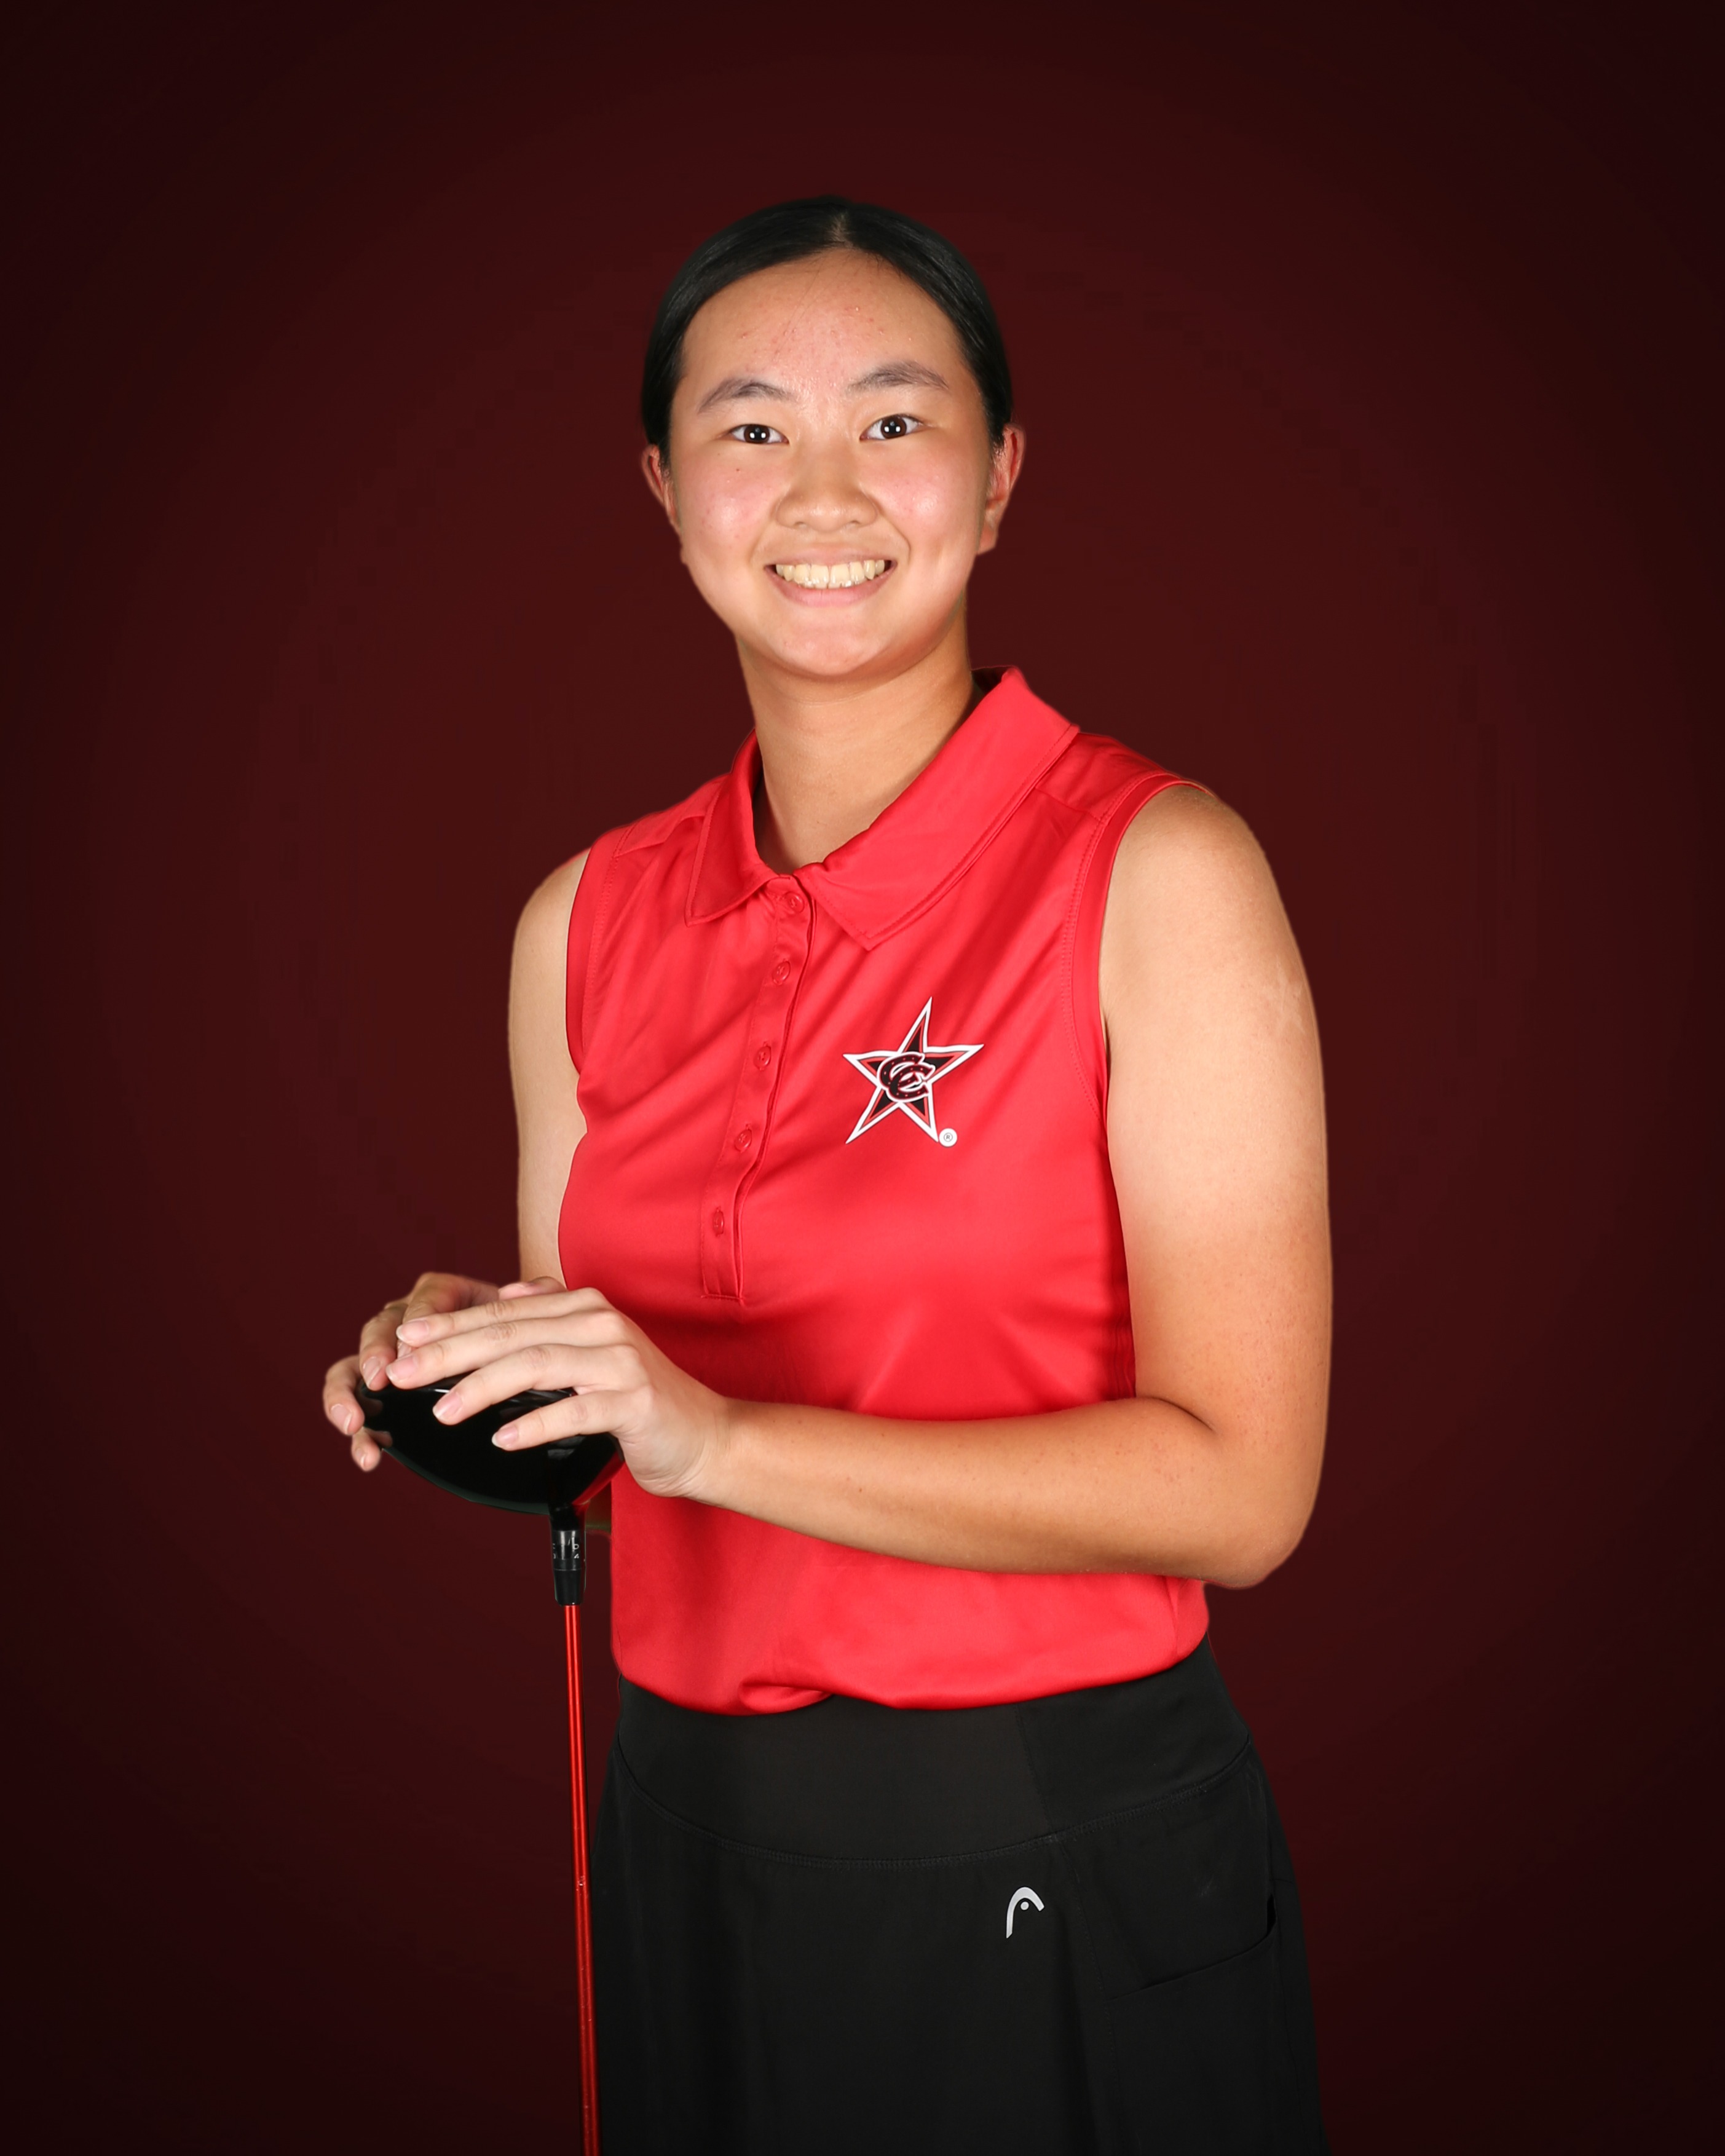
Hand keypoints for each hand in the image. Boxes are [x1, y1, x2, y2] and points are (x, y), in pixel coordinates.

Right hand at [323, 1270, 522, 1469]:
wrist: (513, 1360)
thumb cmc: (518, 1335)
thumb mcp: (532, 1314)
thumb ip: (539, 1298)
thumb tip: (525, 1290)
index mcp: (443, 1295)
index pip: (427, 1298)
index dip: (419, 1320)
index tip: (415, 1346)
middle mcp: (406, 1320)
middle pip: (380, 1328)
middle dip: (375, 1353)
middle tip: (378, 1378)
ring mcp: (389, 1355)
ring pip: (353, 1366)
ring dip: (347, 1395)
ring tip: (354, 1422)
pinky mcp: (381, 1391)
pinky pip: (356, 1402)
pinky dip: (358, 1429)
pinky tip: (369, 1456)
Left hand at [387, 1286, 728, 1501]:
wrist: (705, 1436)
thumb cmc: (640, 1400)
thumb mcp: (595, 1350)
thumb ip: (554, 1319)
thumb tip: (508, 1293)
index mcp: (586, 1307)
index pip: (505, 1313)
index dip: (451, 1325)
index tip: (404, 1339)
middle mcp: (602, 1323)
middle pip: (512, 1333)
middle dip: (450, 1352)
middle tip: (402, 1373)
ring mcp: (621, 1360)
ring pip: (536, 1364)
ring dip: (482, 1387)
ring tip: (443, 1410)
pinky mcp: (635, 1400)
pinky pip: (576, 1409)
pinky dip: (535, 1423)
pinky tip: (502, 1438)